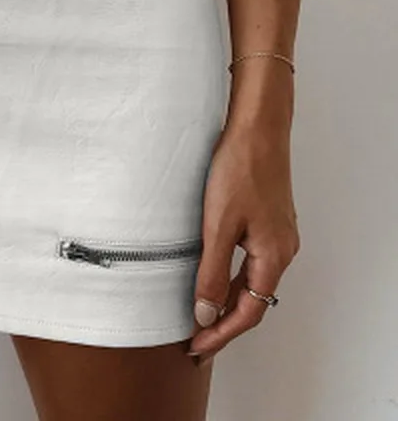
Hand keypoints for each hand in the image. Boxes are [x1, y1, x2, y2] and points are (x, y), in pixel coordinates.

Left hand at [187, 111, 299, 364]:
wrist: (256, 128)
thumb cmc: (239, 169)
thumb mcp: (218, 224)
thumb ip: (211, 270)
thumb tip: (204, 311)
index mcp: (274, 255)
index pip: (249, 311)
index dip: (222, 333)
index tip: (197, 347)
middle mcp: (280, 249)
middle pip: (251, 299)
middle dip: (222, 321)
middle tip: (194, 338)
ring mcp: (275, 233)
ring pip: (248, 278)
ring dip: (224, 298)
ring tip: (197, 313)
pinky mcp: (265, 219)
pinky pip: (247, 259)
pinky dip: (228, 274)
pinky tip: (209, 274)